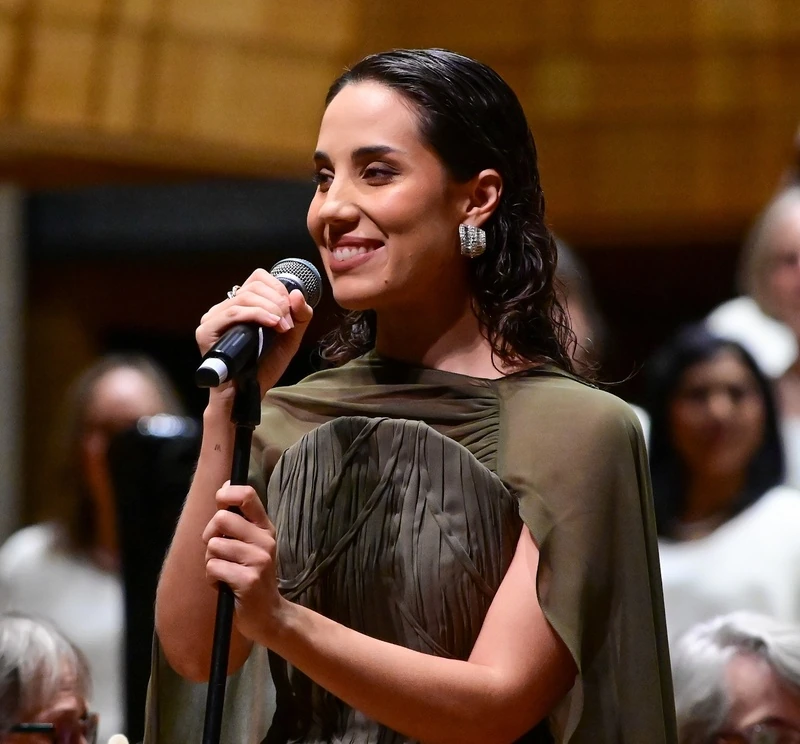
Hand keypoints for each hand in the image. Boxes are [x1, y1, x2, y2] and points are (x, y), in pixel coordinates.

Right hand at [196, 268, 313, 399]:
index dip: (278, 289)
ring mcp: (214, 318)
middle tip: (287, 323)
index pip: (259, 278)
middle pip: (254, 285)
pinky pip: (234, 312)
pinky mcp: (207, 330)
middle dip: (278, 301)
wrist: (248, 393)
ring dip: (271, 309)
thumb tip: (297, 292)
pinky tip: (272, 325)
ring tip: (282, 327)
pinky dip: (257, 315)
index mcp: (242, 305)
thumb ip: (299, 316)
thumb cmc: (265, 366)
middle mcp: (226, 308)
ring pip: (246, 296)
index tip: (290, 310)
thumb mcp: (289, 338)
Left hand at [202, 482, 284, 644]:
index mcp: (266, 528)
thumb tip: (224, 485)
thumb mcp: (251, 544)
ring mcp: (259, 560)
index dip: (226, 494)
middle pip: (221, 519)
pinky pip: (213, 568)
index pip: (248, 495)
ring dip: (211, 561)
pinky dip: (212, 578)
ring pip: (214, 546)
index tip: (220, 502)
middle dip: (210, 535)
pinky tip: (225, 584)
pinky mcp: (248, 580)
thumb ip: (238, 518)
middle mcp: (266, 540)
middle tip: (218, 551)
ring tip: (225, 571)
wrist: (269, 614)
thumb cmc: (253, 575)